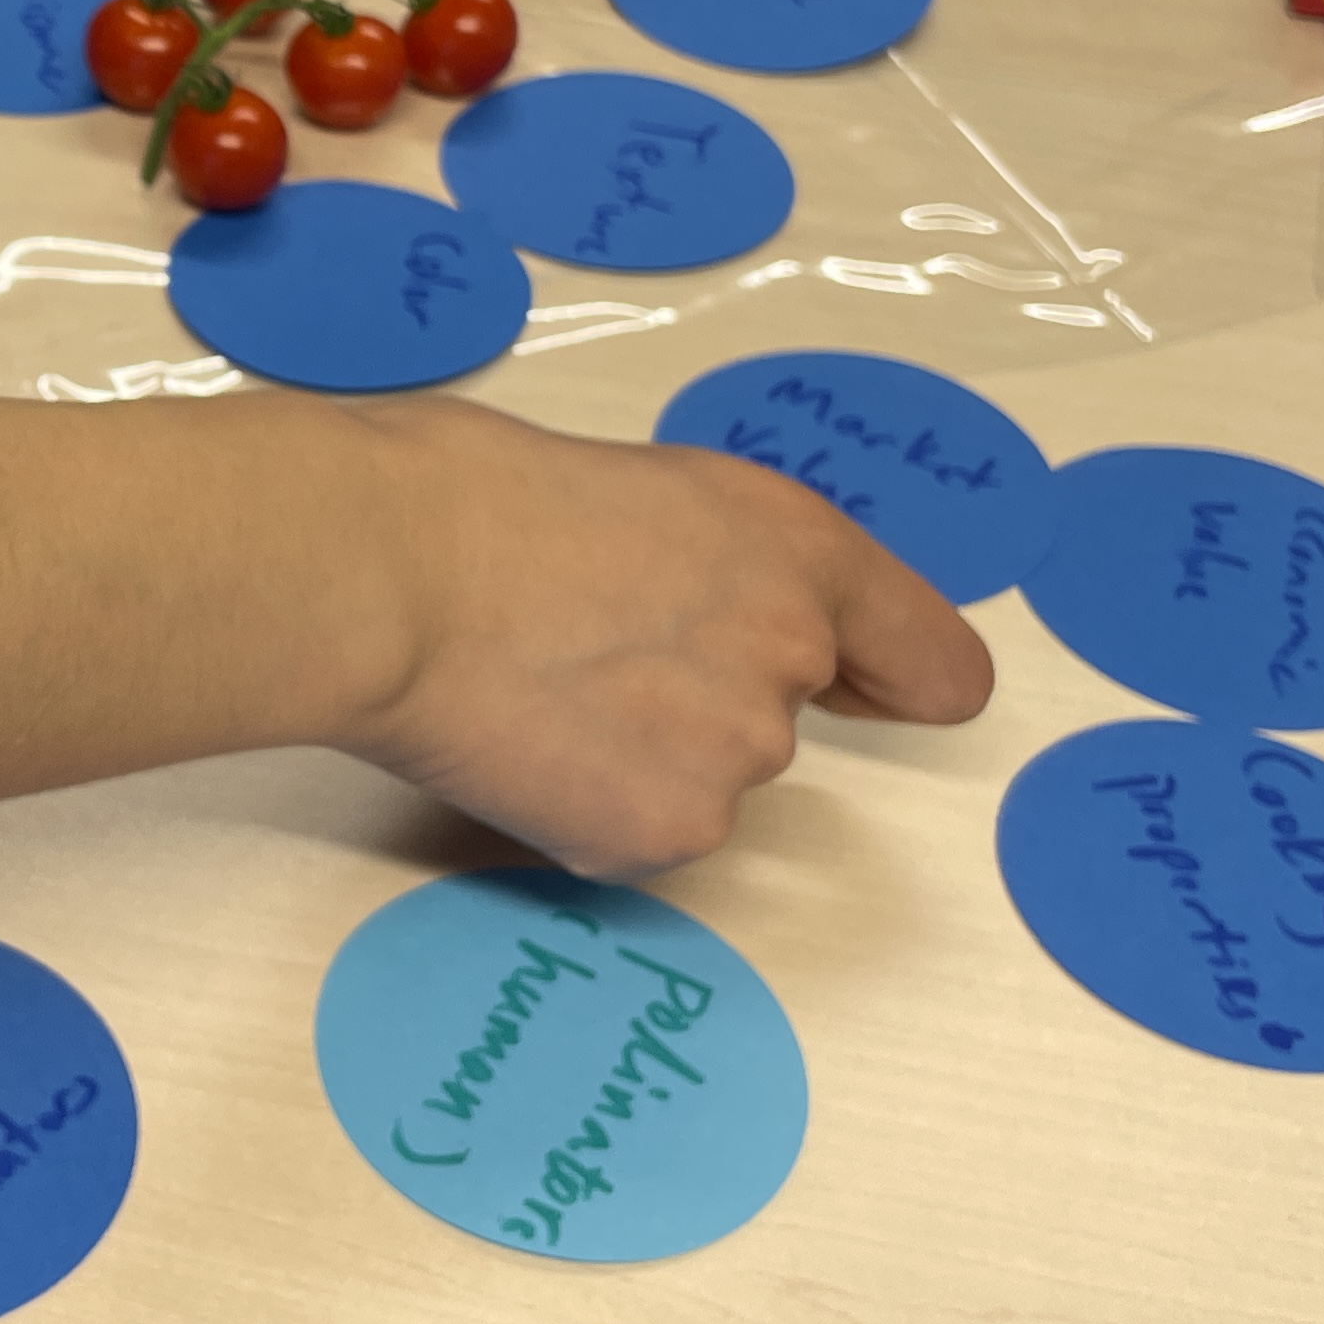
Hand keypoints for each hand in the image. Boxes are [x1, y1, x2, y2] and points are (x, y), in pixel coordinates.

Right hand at [340, 407, 993, 875]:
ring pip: (701, 779)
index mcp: (800, 550)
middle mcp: (792, 656)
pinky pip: (636, 834)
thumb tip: (704, 613)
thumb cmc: (477, 499)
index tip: (865, 693)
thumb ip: (724, 561)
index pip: (935, 662)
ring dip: (634, 754)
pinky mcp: (666, 834)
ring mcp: (736, 758)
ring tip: (533, 685)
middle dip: (693, 699)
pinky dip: (582, 806)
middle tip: (583, 644)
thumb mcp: (647, 489)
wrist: (388, 573)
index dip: (896, 681)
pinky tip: (518, 743)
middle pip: (774, 719)